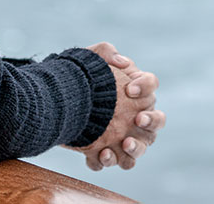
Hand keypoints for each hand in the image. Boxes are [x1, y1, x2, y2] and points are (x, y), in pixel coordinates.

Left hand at [72, 42, 165, 169]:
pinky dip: (109, 160)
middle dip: (151, 122)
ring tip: (124, 144)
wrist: (57, 99)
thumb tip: (120, 61)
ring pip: (139, 149)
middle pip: (156, 122)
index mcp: (134, 90)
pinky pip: (112, 161)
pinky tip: (100, 154)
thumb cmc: (80, 77)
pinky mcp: (104, 151)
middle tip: (138, 120)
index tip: (129, 89)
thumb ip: (106, 52)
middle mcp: (135, 115)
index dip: (145, 87)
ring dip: (135, 149)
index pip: (151, 85)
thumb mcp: (89, 59)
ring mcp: (122, 136)